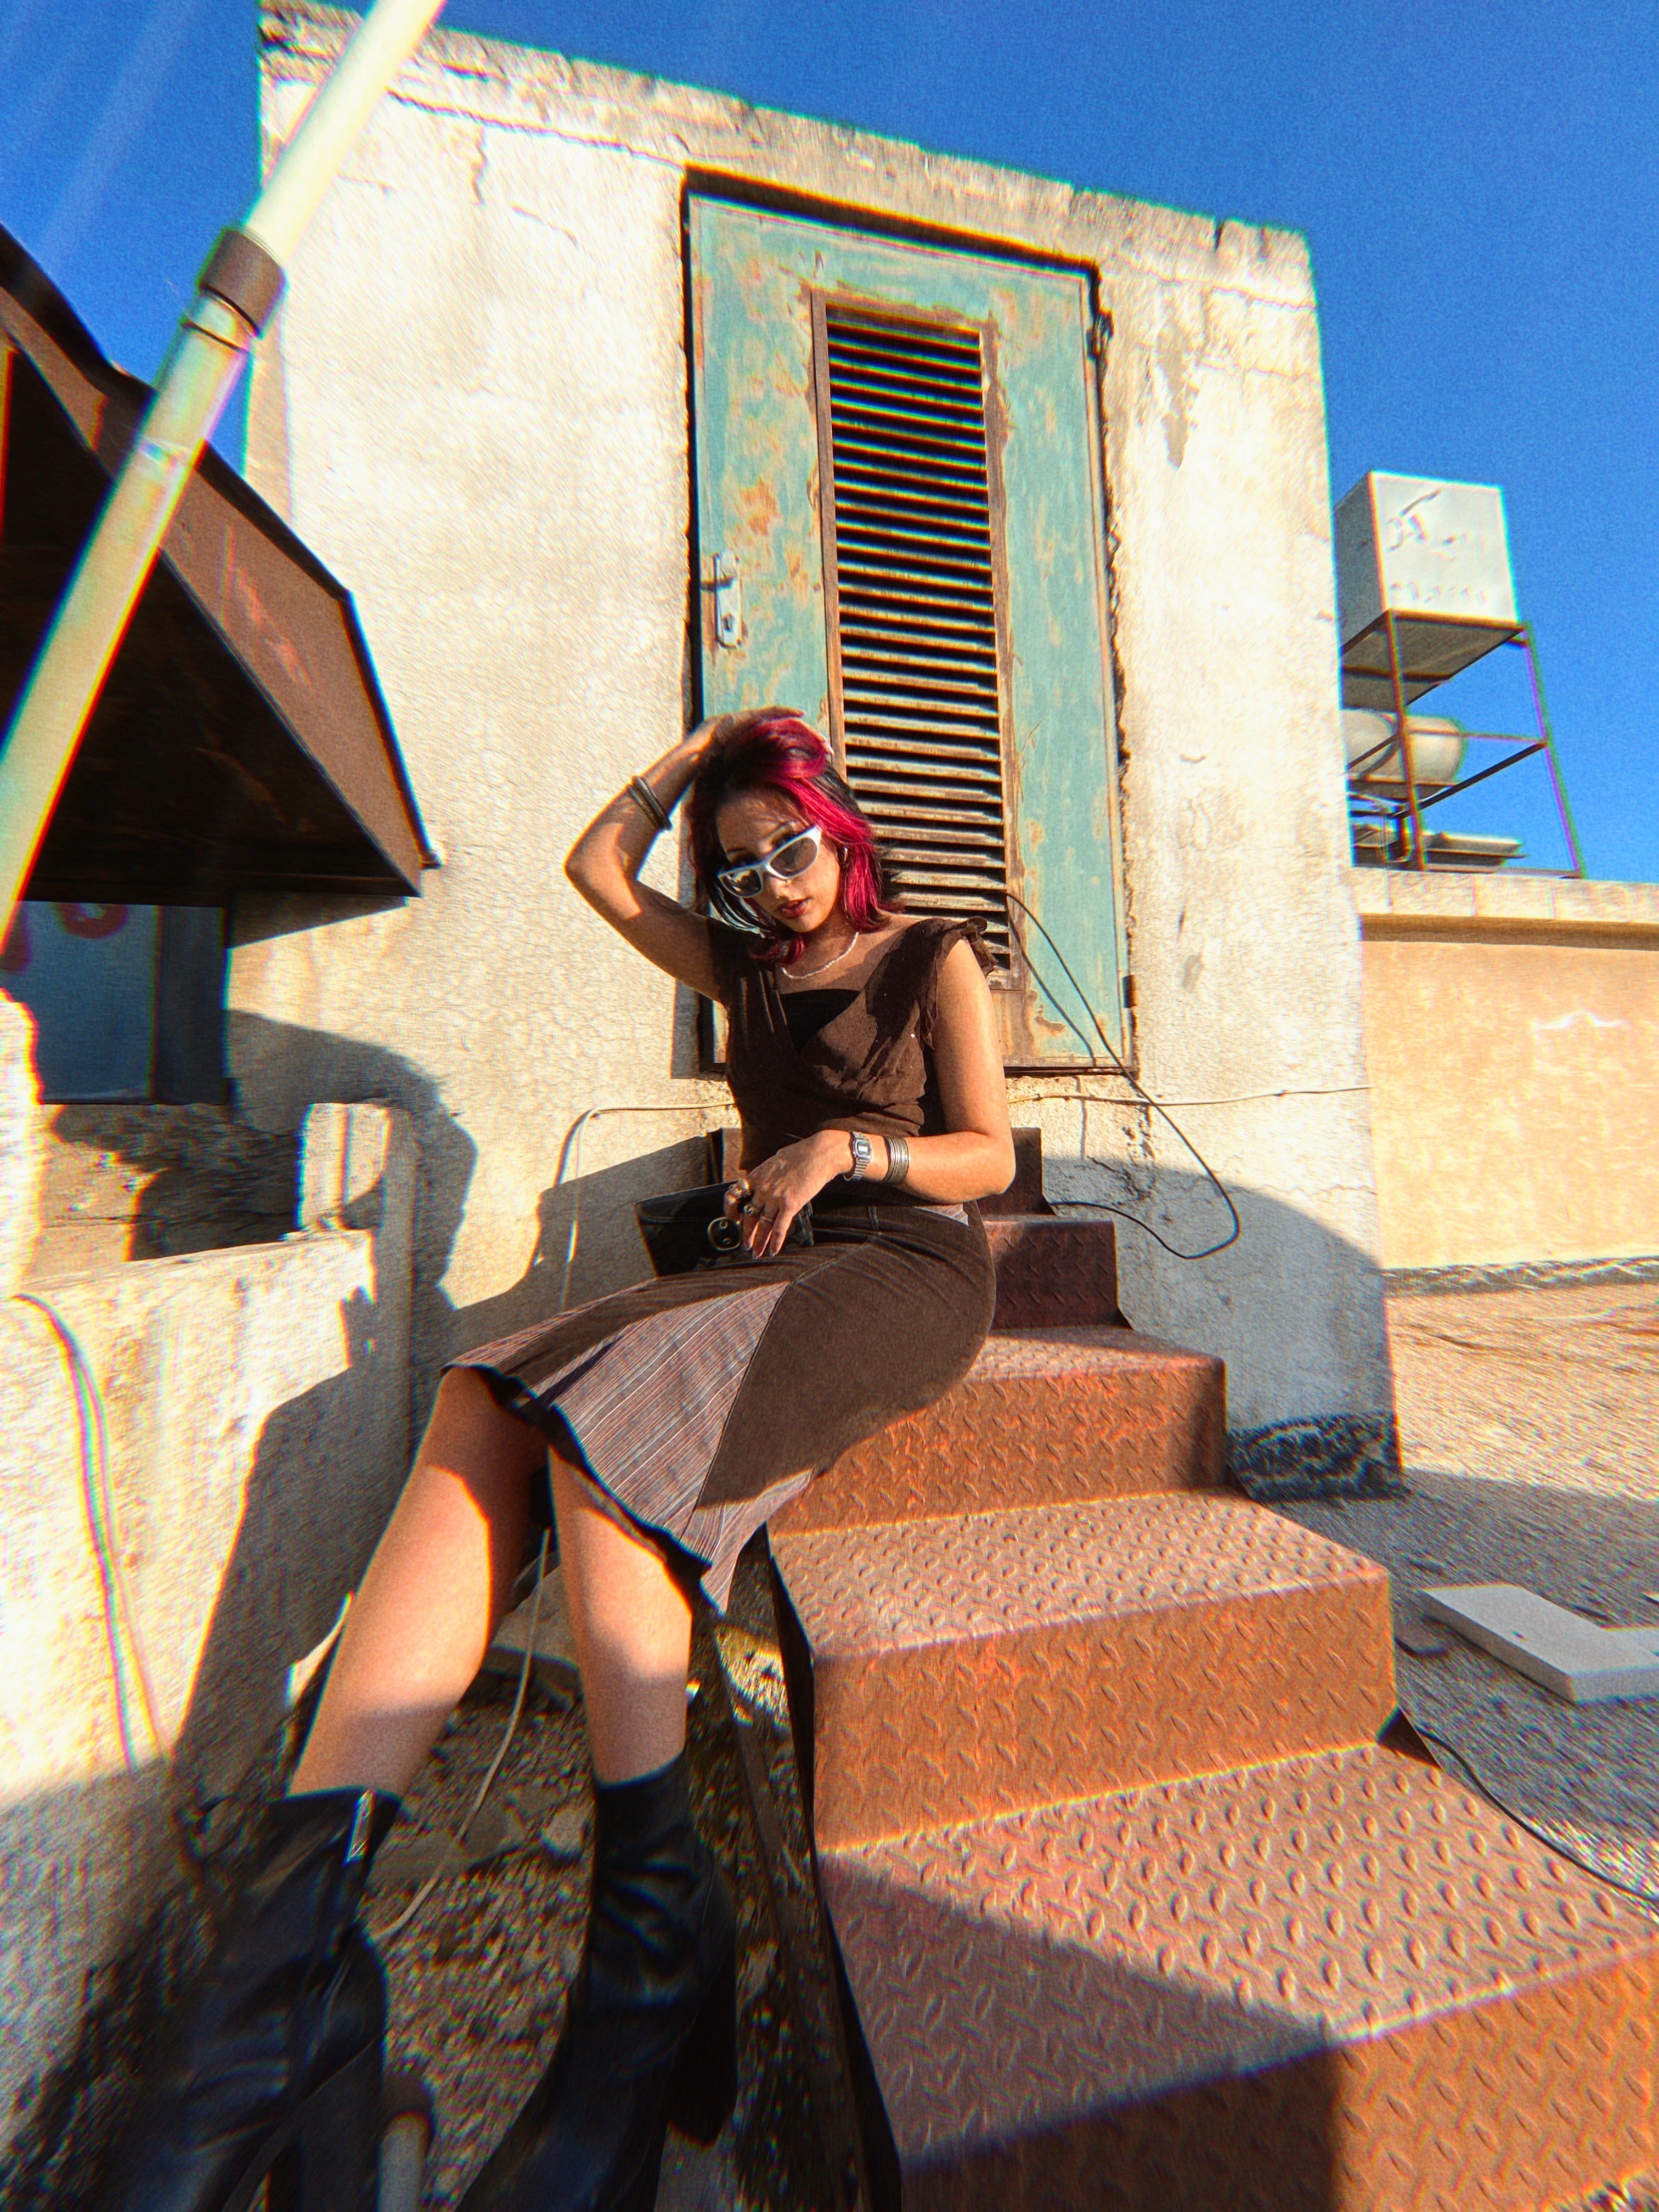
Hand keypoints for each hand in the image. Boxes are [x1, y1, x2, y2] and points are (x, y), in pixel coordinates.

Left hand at [724, 1131, 847, 1256]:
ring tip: (757, 1252)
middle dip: (747, 1233)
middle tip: (745, 1244)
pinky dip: (776, 1242)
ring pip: (763, 1225)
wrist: (820, 1154)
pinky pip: (780, 1228)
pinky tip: (773, 1251)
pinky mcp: (791, 1204)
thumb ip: (766, 1175)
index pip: (734, 1195)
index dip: (731, 1209)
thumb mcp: (775, 1161)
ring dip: (759, 1241)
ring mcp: (775, 1197)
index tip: (735, 1218)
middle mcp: (763, 1188)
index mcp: (757, 1176)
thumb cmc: (800, 1155)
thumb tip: (763, 1182)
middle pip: (749, 1215)